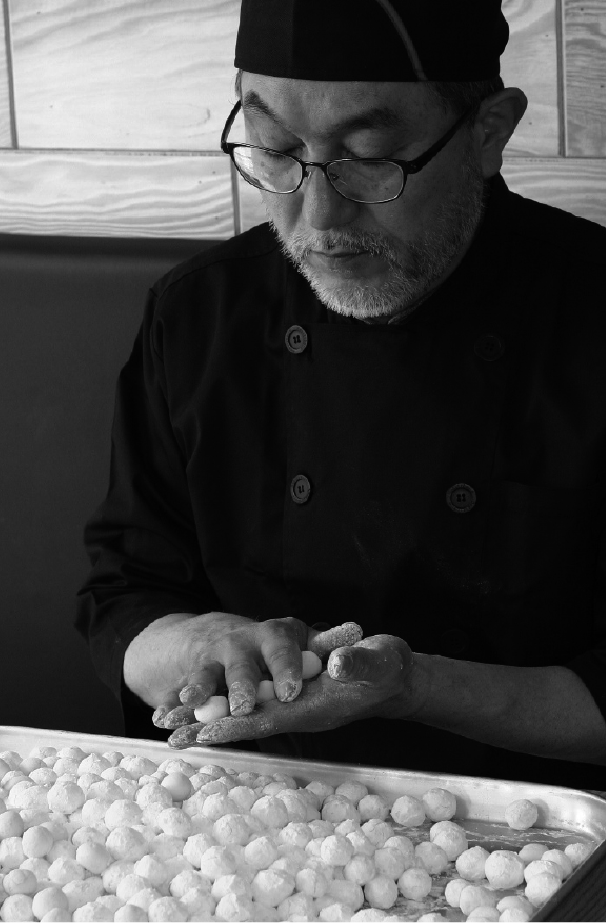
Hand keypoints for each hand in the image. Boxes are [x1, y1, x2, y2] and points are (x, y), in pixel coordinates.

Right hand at [123, 611, 312, 726]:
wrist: (224, 638)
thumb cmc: (277, 645)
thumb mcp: (303, 639)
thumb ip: (328, 642)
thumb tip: (358, 633)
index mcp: (274, 634)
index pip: (281, 646)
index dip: (286, 666)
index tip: (290, 690)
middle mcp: (241, 643)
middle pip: (241, 663)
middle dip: (241, 684)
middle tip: (243, 705)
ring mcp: (214, 660)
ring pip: (207, 675)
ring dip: (199, 688)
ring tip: (191, 702)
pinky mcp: (195, 679)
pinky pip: (180, 693)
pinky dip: (170, 705)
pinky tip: (162, 719)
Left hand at [171, 635, 415, 747]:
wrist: (393, 675)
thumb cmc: (388, 667)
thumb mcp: (379, 661)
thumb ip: (358, 663)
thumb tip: (336, 665)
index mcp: (315, 706)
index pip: (269, 719)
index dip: (237, 725)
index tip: (204, 733)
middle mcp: (297, 709)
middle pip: (246, 721)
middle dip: (209, 726)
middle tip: (168, 734)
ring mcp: (292, 702)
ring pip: (244, 712)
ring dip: (209, 716)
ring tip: (172, 722)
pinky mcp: (291, 692)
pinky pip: (252, 701)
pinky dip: (225, 703)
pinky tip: (201, 703)